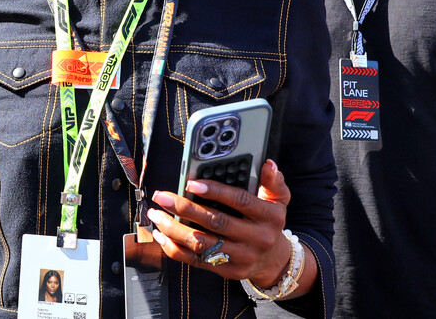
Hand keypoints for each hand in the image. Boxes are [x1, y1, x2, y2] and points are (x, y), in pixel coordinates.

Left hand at [147, 159, 291, 287]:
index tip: (191, 183)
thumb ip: (272, 181)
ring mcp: (241, 257)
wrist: (273, 261)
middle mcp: (256, 238)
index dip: (215, 191)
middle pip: (216, 222)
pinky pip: (196, 260)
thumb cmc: (269, 223)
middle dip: (185, 208)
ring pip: (202, 243)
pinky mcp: (226, 270)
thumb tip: (268, 164)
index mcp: (268, 216)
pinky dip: (175, 248)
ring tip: (157, 214)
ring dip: (174, 229)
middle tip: (163, 197)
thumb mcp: (278, 200)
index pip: (240, 201)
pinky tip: (162, 235)